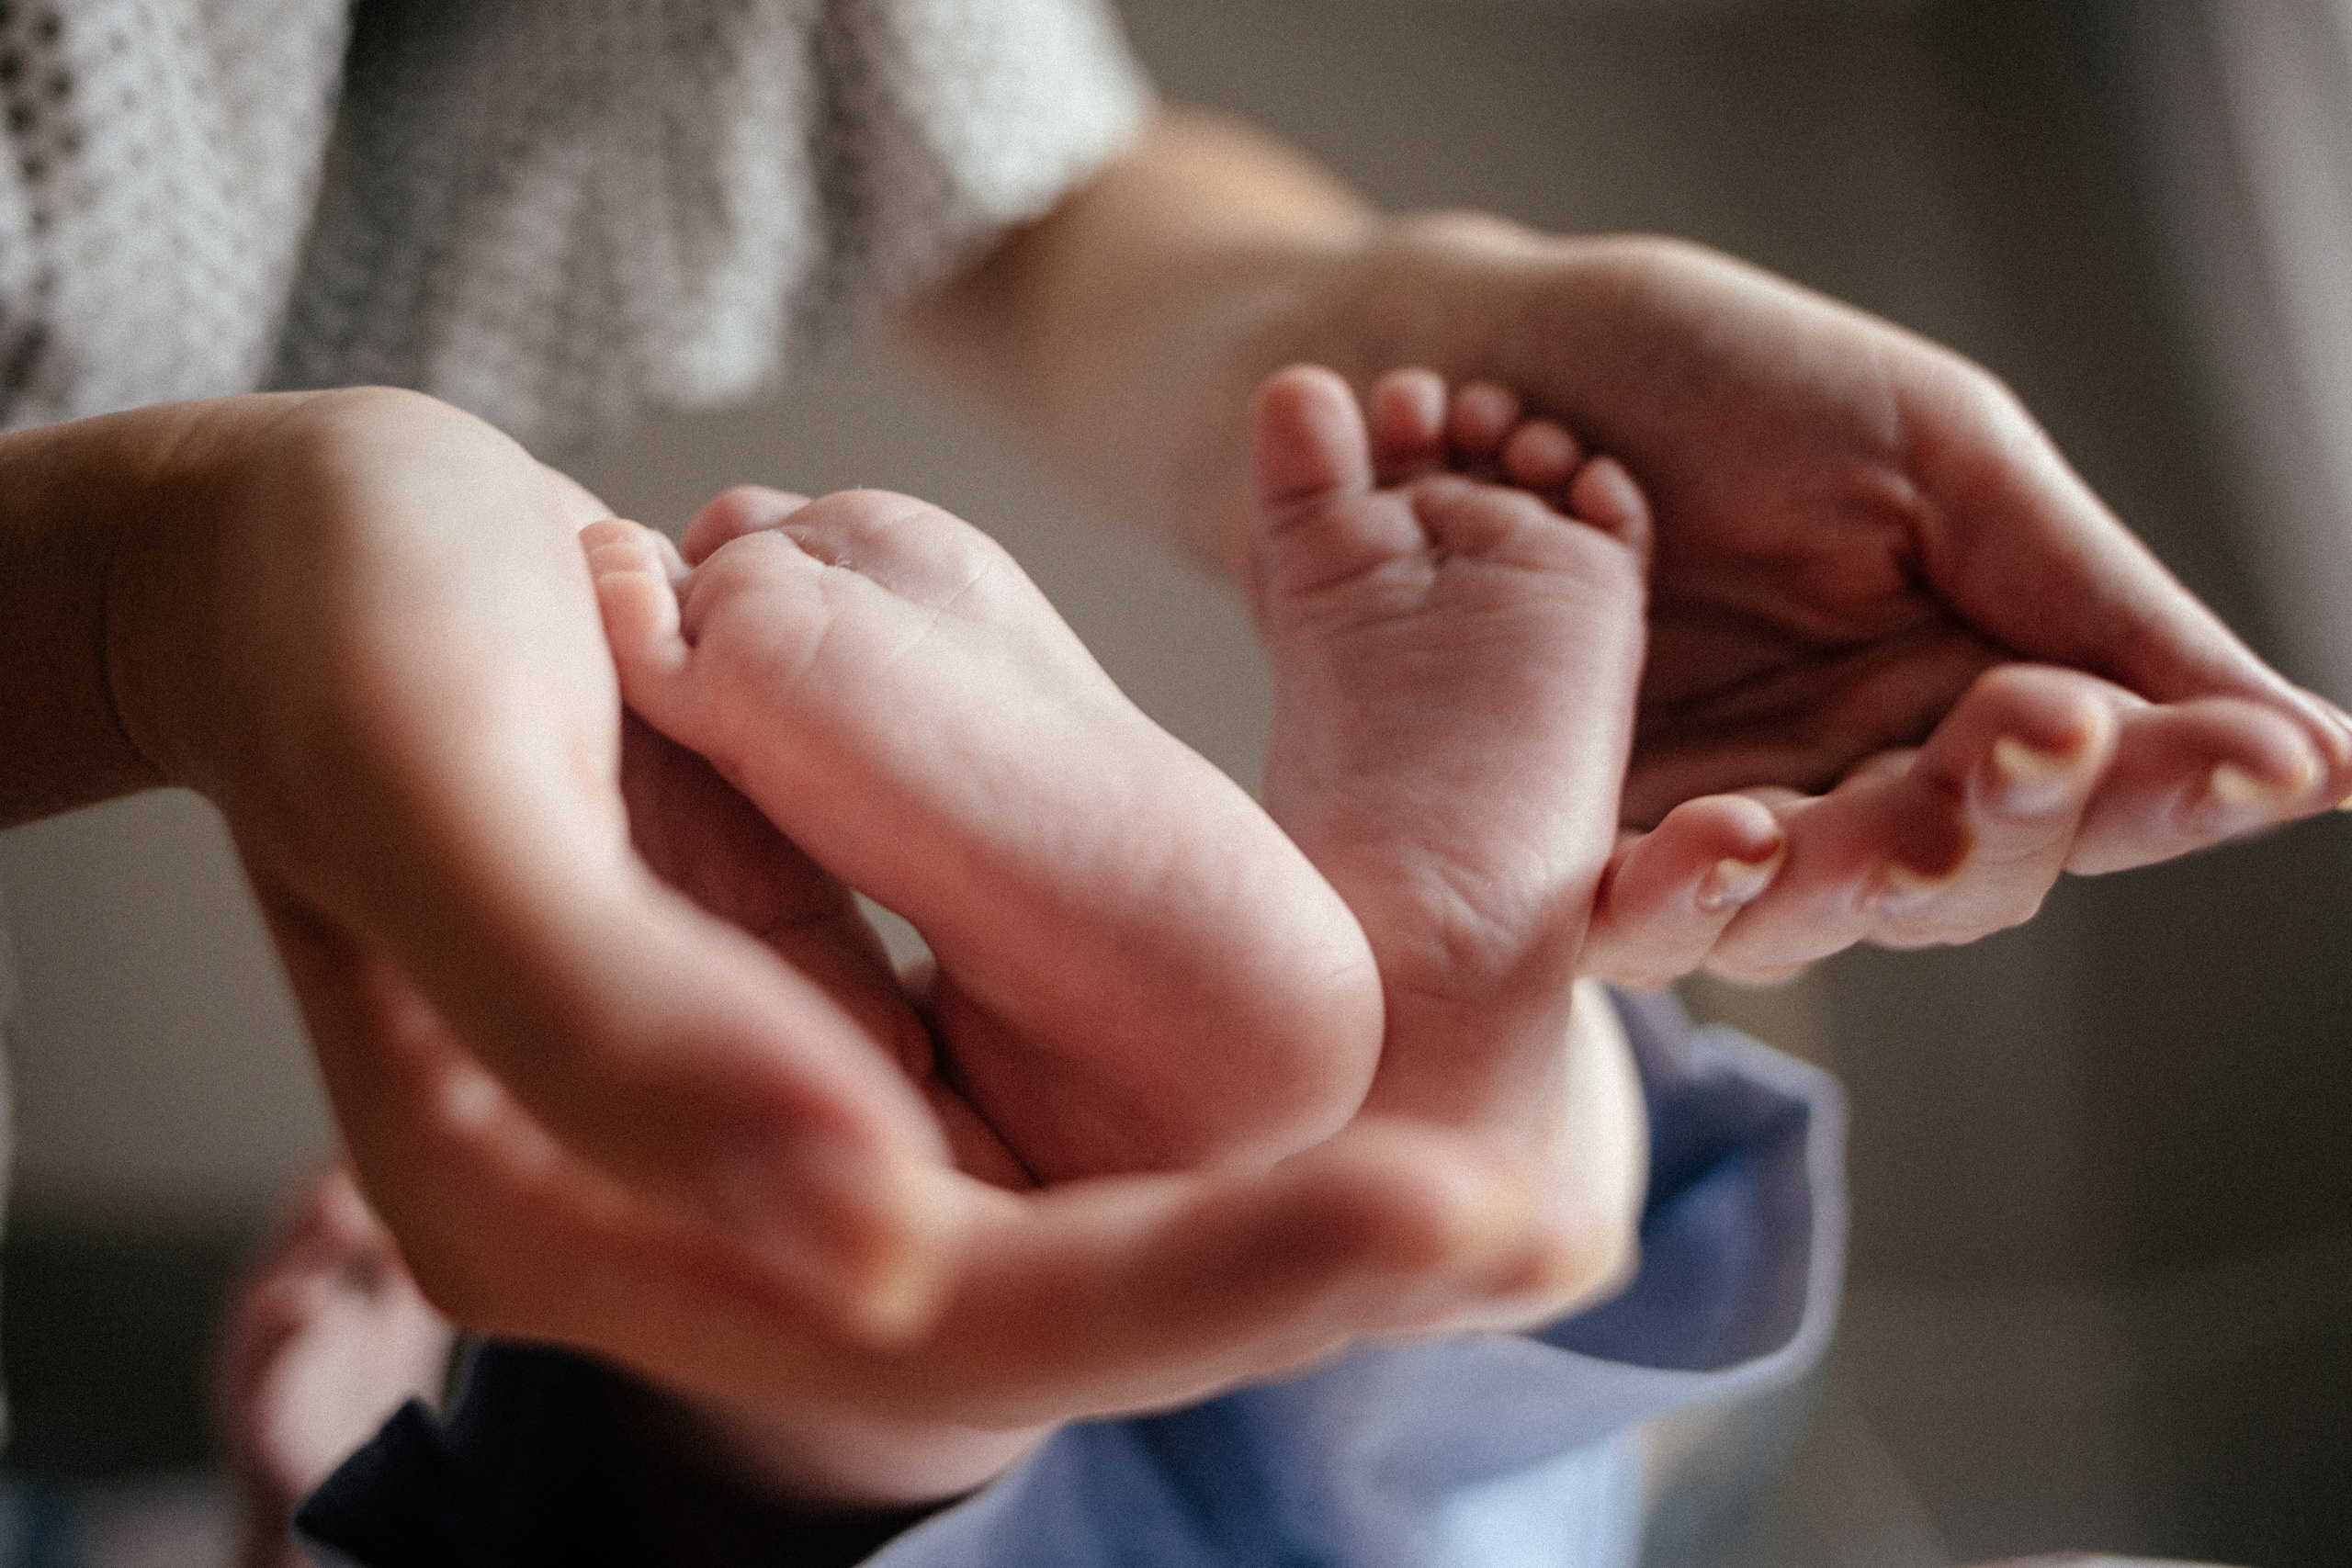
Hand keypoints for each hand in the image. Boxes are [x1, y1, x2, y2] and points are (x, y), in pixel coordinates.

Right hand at [314, 709, 1565, 1431]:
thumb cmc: (337, 629)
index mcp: (569, 1216)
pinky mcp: (827, 1035)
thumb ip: (616, 1030)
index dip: (1194, 1278)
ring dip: (1292, 1221)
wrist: (299, 563)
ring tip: (1529, 1206)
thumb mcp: (434, 780)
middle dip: (1298, 1277)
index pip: (932, 1304)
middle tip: (1553, 1229)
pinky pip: (1045, 1111)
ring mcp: (772, 1131)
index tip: (1435, 1208)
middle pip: (1042, 1302)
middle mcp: (694, 1216)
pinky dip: (1212, 1117)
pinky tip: (1376, 1109)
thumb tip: (868, 1237)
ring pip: (1068, 1223)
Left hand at [1319, 225, 2351, 980]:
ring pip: (1806, 919)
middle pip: (1961, 875)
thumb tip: (2328, 754)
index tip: (2254, 765)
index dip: (2171, 785)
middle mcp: (1842, 790)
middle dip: (2006, 817)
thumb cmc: (1711, 382)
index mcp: (1958, 696)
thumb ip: (2097, 604)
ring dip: (1848, 876)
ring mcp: (1703, 833)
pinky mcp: (1564, 855)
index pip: (2094, 784)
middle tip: (2037, 734)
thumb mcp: (1936, 460)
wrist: (1482, 356)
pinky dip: (1682, 893)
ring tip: (1879, 812)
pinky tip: (1727, 843)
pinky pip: (1632, 918)